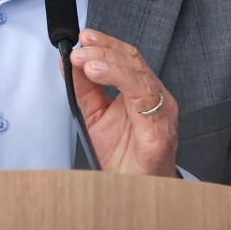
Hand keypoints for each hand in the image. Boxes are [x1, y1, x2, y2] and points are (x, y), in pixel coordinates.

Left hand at [66, 28, 178, 177]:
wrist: (136, 191)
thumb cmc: (124, 157)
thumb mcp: (95, 116)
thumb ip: (84, 90)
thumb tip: (69, 64)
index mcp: (141, 93)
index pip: (126, 58)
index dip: (106, 44)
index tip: (83, 38)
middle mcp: (154, 98)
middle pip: (133, 60)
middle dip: (104, 48)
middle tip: (81, 46)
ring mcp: (161, 112)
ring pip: (138, 74)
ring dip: (108, 61)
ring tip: (85, 59)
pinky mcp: (159, 129)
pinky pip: (143, 96)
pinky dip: (119, 78)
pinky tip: (99, 71)